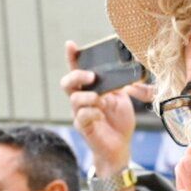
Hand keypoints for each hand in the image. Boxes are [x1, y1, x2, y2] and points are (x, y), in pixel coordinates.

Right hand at [63, 41, 151, 175]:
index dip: (72, 57)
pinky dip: (93, 113)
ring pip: (74, 99)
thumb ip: (118, 84)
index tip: (71, 44)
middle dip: (77, 76)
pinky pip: (82, 116)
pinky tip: (101, 116)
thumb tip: (123, 70)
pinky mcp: (82, 127)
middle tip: (92, 76)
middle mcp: (81, 99)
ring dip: (89, 97)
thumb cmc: (119, 121)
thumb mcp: (122, 98)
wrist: (120, 146)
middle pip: (67, 82)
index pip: (77, 69)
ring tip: (102, 102)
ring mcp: (79, 113)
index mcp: (90, 88)